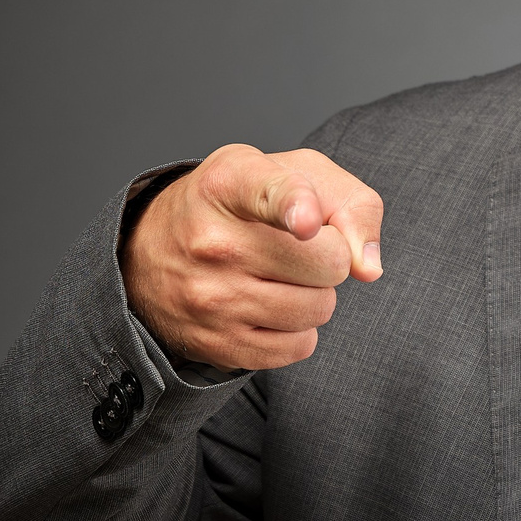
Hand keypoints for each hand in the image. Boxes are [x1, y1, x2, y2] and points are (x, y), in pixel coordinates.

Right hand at [122, 146, 384, 372]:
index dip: (295, 206)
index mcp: (230, 183)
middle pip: (328, 262)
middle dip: (330, 256)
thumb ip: (350, 205)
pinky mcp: (216, 343)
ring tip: (280, 276)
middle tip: (300, 248)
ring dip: (315, 294)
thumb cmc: (242, 205)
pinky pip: (298, 347)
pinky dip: (298, 330)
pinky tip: (269, 307)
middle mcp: (214, 242)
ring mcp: (211, 298)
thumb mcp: (293, 173)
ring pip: (318, 309)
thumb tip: (367, 268)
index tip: (306, 220)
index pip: (271, 194)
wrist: (153, 251)